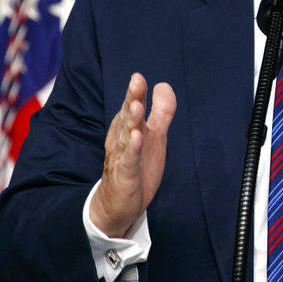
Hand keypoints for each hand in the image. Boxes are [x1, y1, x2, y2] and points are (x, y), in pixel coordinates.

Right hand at [89, 73, 175, 237]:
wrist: (118, 204)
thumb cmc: (137, 165)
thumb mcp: (154, 136)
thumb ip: (161, 112)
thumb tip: (163, 85)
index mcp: (128, 128)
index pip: (132, 106)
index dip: (136, 93)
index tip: (138, 77)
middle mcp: (122, 140)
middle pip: (127, 117)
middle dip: (132, 100)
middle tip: (136, 82)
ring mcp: (122, 158)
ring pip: (126, 137)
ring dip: (131, 122)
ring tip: (137, 107)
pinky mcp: (125, 176)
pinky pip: (128, 162)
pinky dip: (132, 150)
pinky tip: (137, 138)